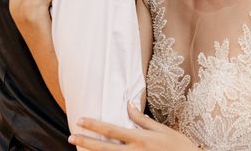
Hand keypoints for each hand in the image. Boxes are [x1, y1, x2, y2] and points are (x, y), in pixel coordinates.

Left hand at [69, 103, 199, 150]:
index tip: (80, 120)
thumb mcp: (162, 130)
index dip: (94, 125)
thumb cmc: (179, 146)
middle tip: (70, 137)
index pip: (111, 130)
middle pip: (104, 148)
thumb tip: (129, 105)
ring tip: (78, 150)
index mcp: (140, 138)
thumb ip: (142, 119)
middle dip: (85, 142)